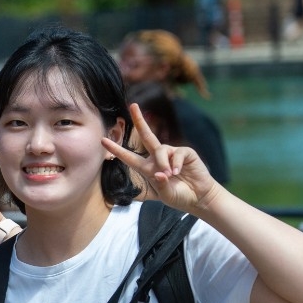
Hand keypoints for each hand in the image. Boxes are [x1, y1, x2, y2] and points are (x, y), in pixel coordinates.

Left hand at [103, 104, 220, 213]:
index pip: (129, 157)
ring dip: (163, 163)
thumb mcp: (165, 195)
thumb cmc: (179, 196)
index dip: (116, 149)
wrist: (198, 197)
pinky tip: (178, 172)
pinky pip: (177, 154)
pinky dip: (176, 164)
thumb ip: (160, 185)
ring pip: (161, 149)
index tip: (103, 140)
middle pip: (147, 136)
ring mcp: (172, 154)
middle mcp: (157, 158)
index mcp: (147, 168)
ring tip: (169, 176)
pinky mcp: (185, 153)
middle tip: (133, 105)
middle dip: (139, 121)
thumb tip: (158, 173)